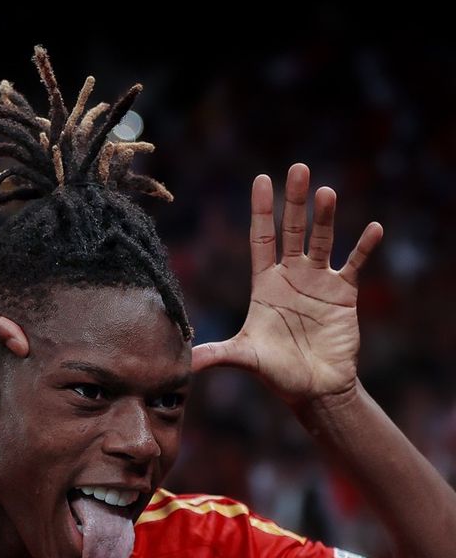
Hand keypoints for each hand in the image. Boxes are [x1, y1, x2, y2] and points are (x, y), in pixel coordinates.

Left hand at [191, 163, 381, 402]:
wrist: (315, 390)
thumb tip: (183, 362)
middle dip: (294, 201)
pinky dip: (364, 246)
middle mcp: (291, 275)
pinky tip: (374, 228)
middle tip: (298, 168)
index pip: (262, 238)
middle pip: (292, 230)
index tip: (261, 179)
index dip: (262, 210)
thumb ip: (216, 354)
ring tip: (326, 192)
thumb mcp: (245, 357)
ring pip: (322, 240)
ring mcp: (318, 281)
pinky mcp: (343, 293)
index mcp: (265, 283)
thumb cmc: (278, 372)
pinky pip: (354, 264)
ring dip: (325, 217)